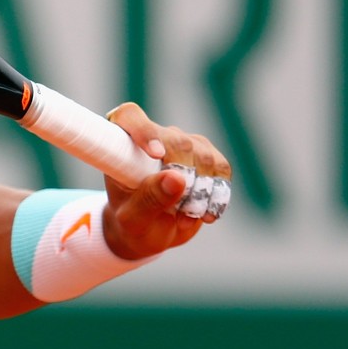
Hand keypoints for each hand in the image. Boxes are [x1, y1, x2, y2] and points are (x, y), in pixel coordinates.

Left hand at [101, 102, 231, 259]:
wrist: (153, 230)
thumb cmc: (133, 222)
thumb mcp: (133, 219)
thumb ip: (149, 199)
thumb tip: (177, 178)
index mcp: (125, 145)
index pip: (130, 117)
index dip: (143, 131)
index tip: (156, 155)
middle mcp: (156, 136)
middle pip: (178, 143)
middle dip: (184, 179)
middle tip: (178, 212)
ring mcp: (184, 144)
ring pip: (204, 156)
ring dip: (201, 192)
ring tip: (185, 218)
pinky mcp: (208, 156)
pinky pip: (222, 168)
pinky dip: (217, 194)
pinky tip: (205, 214)